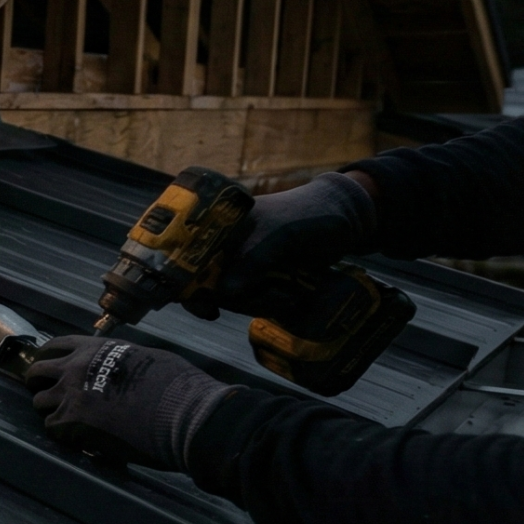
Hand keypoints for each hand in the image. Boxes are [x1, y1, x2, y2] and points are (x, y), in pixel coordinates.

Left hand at [24, 334, 233, 470]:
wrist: (183, 415)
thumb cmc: (176, 387)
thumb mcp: (146, 357)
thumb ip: (120, 361)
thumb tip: (119, 370)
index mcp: (95, 348)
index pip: (56, 345)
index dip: (48, 357)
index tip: (47, 368)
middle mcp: (76, 367)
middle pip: (37, 372)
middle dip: (40, 383)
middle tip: (46, 394)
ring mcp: (71, 394)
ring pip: (40, 401)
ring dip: (51, 411)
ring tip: (67, 421)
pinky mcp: (72, 422)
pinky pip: (51, 427)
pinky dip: (61, 433)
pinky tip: (77, 437)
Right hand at [185, 171, 376, 319]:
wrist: (346, 221)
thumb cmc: (307, 215)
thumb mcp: (280, 234)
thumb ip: (253, 259)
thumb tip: (223, 292)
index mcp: (217, 224)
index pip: (182, 250)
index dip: (177, 276)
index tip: (193, 300)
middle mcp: (223, 244)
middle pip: (201, 279)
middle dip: (218, 297)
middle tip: (235, 308)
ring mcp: (242, 263)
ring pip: (227, 294)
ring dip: (249, 303)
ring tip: (281, 298)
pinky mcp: (260, 278)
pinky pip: (249, 299)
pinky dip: (263, 305)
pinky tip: (286, 299)